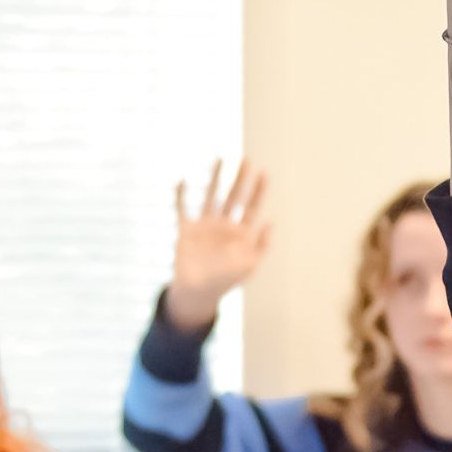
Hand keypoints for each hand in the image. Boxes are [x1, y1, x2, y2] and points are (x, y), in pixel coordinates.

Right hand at [167, 160, 270, 332]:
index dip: (258, 191)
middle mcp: (224, 225)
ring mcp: (205, 226)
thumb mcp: (249, 265)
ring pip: (211, 196)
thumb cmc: (226, 281)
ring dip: (215, 178)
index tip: (264, 173)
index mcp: (241, 233)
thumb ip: (260, 245)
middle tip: (246, 159)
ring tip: (219, 158)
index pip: (252, 207)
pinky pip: (182, 208)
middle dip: (240, 178)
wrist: (198, 292)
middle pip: (234, 196)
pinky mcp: (186, 230)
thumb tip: (270, 221)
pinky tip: (182, 179)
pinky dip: (181, 194)